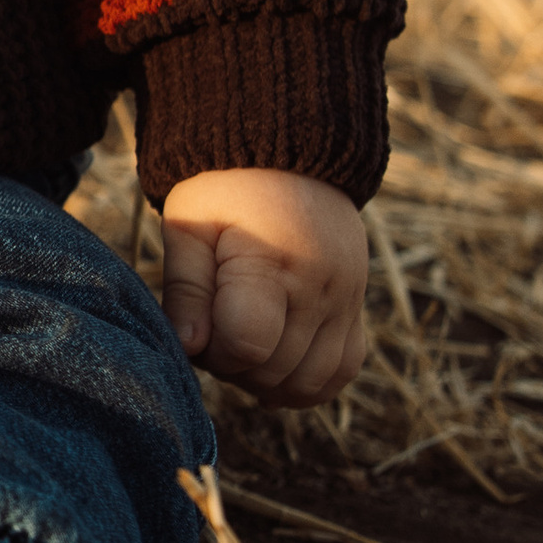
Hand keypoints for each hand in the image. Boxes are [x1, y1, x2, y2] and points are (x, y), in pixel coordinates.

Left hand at [158, 169, 369, 404]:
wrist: (288, 160)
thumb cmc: (226, 193)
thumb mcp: (190, 227)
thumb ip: (186, 290)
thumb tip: (189, 348)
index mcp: (274, 262)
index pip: (247, 344)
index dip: (213, 351)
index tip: (198, 327)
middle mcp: (321, 288)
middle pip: (275, 370)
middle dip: (232, 367)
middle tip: (212, 333)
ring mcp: (346, 302)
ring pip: (310, 383)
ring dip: (266, 381)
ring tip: (241, 346)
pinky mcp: (356, 310)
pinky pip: (342, 372)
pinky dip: (306, 383)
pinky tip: (274, 365)